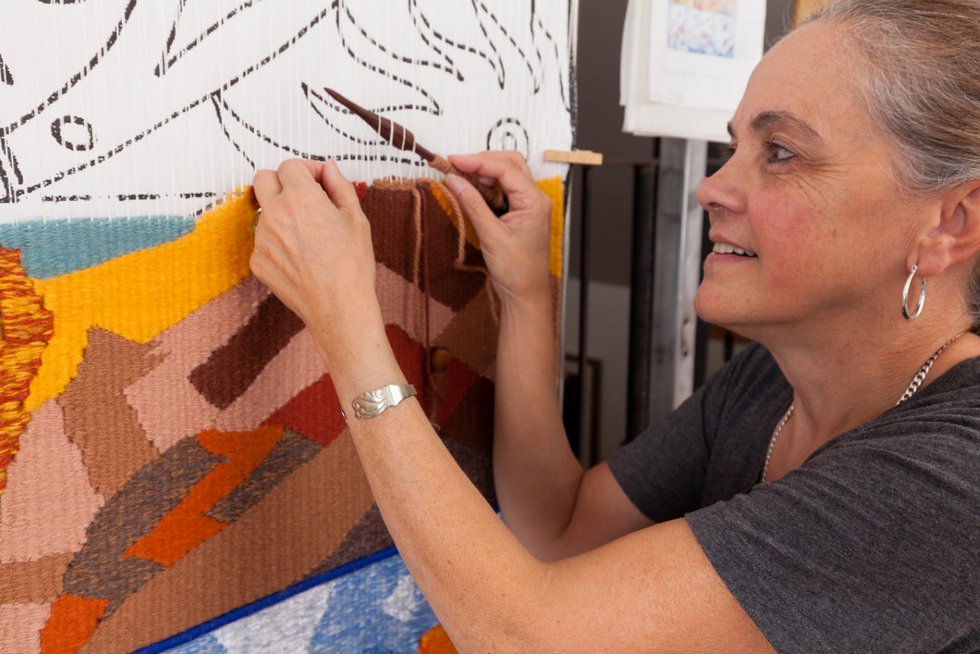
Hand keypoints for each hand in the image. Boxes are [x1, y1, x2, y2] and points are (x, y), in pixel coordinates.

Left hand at [250, 159, 381, 368]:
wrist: (339, 307)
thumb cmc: (352, 266)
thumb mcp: (356, 218)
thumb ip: (339, 185)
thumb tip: (329, 168)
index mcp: (300, 197)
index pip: (290, 166)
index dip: (307, 170)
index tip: (319, 181)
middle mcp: (275, 213)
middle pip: (263, 179)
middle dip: (282, 181)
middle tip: (303, 196)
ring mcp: (262, 238)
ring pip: (264, 211)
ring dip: (281, 213)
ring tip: (308, 236)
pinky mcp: (257, 260)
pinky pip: (263, 240)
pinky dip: (278, 241)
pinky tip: (301, 256)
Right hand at [445, 152, 552, 304]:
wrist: (525, 294)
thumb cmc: (517, 271)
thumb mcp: (491, 236)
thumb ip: (472, 204)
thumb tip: (454, 180)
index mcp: (534, 201)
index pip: (505, 168)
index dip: (477, 161)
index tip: (453, 161)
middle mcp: (535, 199)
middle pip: (509, 164)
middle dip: (481, 161)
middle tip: (456, 166)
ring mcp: (528, 205)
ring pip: (506, 175)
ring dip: (483, 173)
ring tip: (460, 178)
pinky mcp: (519, 212)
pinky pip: (503, 190)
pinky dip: (486, 187)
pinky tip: (471, 191)